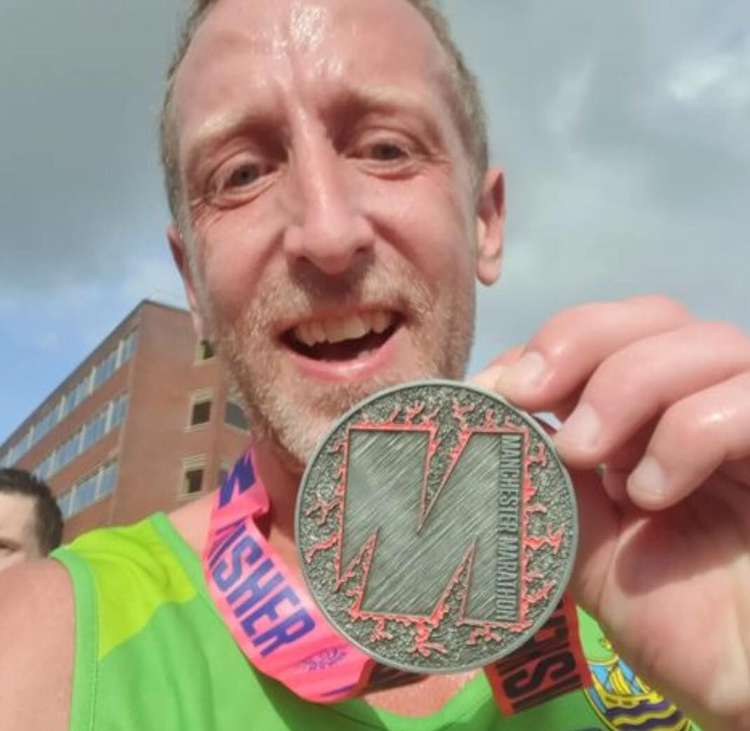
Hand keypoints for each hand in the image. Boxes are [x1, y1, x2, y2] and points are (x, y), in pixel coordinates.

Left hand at [474, 295, 749, 730]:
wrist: (743, 684)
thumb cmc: (668, 615)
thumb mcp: (581, 539)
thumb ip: (543, 474)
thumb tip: (486, 410)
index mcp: (652, 417)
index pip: (607, 336)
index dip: (547, 347)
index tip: (492, 389)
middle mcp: (707, 403)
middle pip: (653, 316)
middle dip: (577, 344)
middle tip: (525, 394)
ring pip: (699, 343)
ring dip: (622, 388)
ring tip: (582, 455)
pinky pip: (747, 402)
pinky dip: (685, 435)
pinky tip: (650, 494)